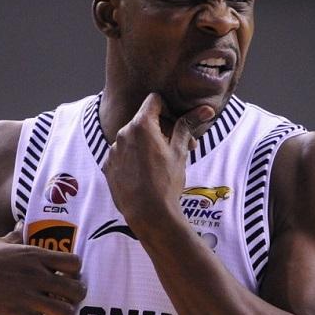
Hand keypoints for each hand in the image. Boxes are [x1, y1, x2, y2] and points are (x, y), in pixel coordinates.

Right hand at [0, 222, 85, 314]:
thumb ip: (15, 237)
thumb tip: (21, 225)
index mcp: (34, 255)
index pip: (74, 263)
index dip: (74, 274)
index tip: (64, 279)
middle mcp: (36, 274)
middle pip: (76, 289)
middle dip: (75, 299)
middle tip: (64, 302)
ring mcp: (27, 295)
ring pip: (66, 312)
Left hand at [102, 93, 213, 229]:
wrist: (148, 214)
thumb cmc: (166, 182)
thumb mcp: (180, 151)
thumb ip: (188, 126)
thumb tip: (206, 108)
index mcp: (141, 125)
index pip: (154, 101)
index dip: (167, 110)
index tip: (176, 126)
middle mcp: (123, 133)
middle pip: (144, 120)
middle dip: (161, 130)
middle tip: (178, 149)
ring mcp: (113, 150)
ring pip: (133, 138)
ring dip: (147, 144)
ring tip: (161, 165)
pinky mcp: (108, 165)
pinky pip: (122, 153)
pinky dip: (134, 158)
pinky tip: (145, 174)